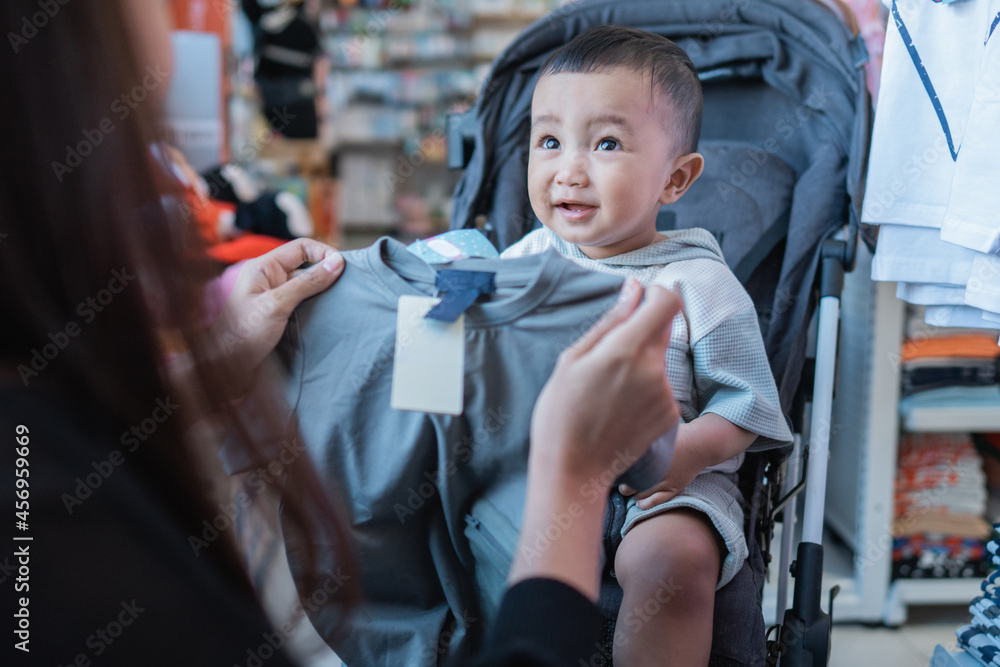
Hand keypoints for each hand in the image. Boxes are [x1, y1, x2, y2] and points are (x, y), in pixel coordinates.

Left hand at [208, 238, 344, 391]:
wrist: (227, 368)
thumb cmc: (244, 334)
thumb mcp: (278, 304)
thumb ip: (308, 282)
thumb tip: (337, 262)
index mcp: (263, 267)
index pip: (301, 248)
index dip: (323, 252)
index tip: (344, 267)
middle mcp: (269, 279)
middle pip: (306, 266)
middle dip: (327, 274)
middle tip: (349, 286)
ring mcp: (274, 297)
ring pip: (307, 287)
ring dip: (323, 293)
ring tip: (343, 302)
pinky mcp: (279, 315)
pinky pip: (304, 303)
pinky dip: (317, 307)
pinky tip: (329, 315)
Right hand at [530, 278, 682, 491]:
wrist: (574, 469)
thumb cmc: (561, 413)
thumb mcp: (572, 360)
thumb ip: (609, 321)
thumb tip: (633, 289)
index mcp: (625, 350)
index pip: (666, 302)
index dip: (657, 294)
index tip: (640, 299)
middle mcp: (653, 369)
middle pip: (664, 328)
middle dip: (643, 328)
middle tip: (611, 350)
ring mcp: (665, 394)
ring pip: (659, 359)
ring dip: (641, 362)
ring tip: (607, 388)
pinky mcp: (670, 415)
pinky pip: (661, 386)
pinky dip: (645, 387)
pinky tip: (619, 407)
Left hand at [619, 429, 703, 508]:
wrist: (700, 444)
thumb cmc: (676, 435)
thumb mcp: (658, 431)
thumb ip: (641, 433)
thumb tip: (621, 431)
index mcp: (650, 454)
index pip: (625, 465)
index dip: (616, 468)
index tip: (612, 467)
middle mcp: (657, 468)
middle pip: (630, 481)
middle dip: (622, 482)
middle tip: (617, 478)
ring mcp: (666, 480)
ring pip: (641, 493)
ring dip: (631, 492)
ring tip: (626, 488)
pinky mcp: (675, 488)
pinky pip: (657, 501)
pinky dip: (645, 503)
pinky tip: (638, 502)